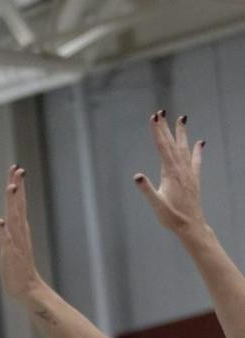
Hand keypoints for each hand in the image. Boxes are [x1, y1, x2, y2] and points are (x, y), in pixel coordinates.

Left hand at [0, 165, 49, 305]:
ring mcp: (17, 244)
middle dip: (17, 187)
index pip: (19, 204)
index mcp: (20, 230)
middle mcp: (20, 233)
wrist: (28, 290)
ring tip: (12, 187)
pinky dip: (4, 233)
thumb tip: (6, 221)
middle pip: (18, 206)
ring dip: (13, 204)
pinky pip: (8, 243)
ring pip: (15, 220)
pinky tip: (1, 222)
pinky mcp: (12, 256)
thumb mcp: (13, 246)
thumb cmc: (18, 269)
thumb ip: (10, 234)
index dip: (17, 187)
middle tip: (17, 169)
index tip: (16, 169)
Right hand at [134, 110, 206, 237]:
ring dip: (182, 133)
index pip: (163, 147)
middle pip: (172, 144)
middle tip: (161, 112)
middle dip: (166, 128)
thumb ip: (147, 190)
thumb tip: (137, 176)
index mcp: (170, 173)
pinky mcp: (194, 178)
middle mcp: (181, 169)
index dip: (158, 132)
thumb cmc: (171, 217)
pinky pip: (196, 160)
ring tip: (182, 119)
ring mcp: (189, 173)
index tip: (154, 118)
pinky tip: (200, 142)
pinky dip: (198, 150)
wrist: (191, 225)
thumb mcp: (156, 204)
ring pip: (185, 148)